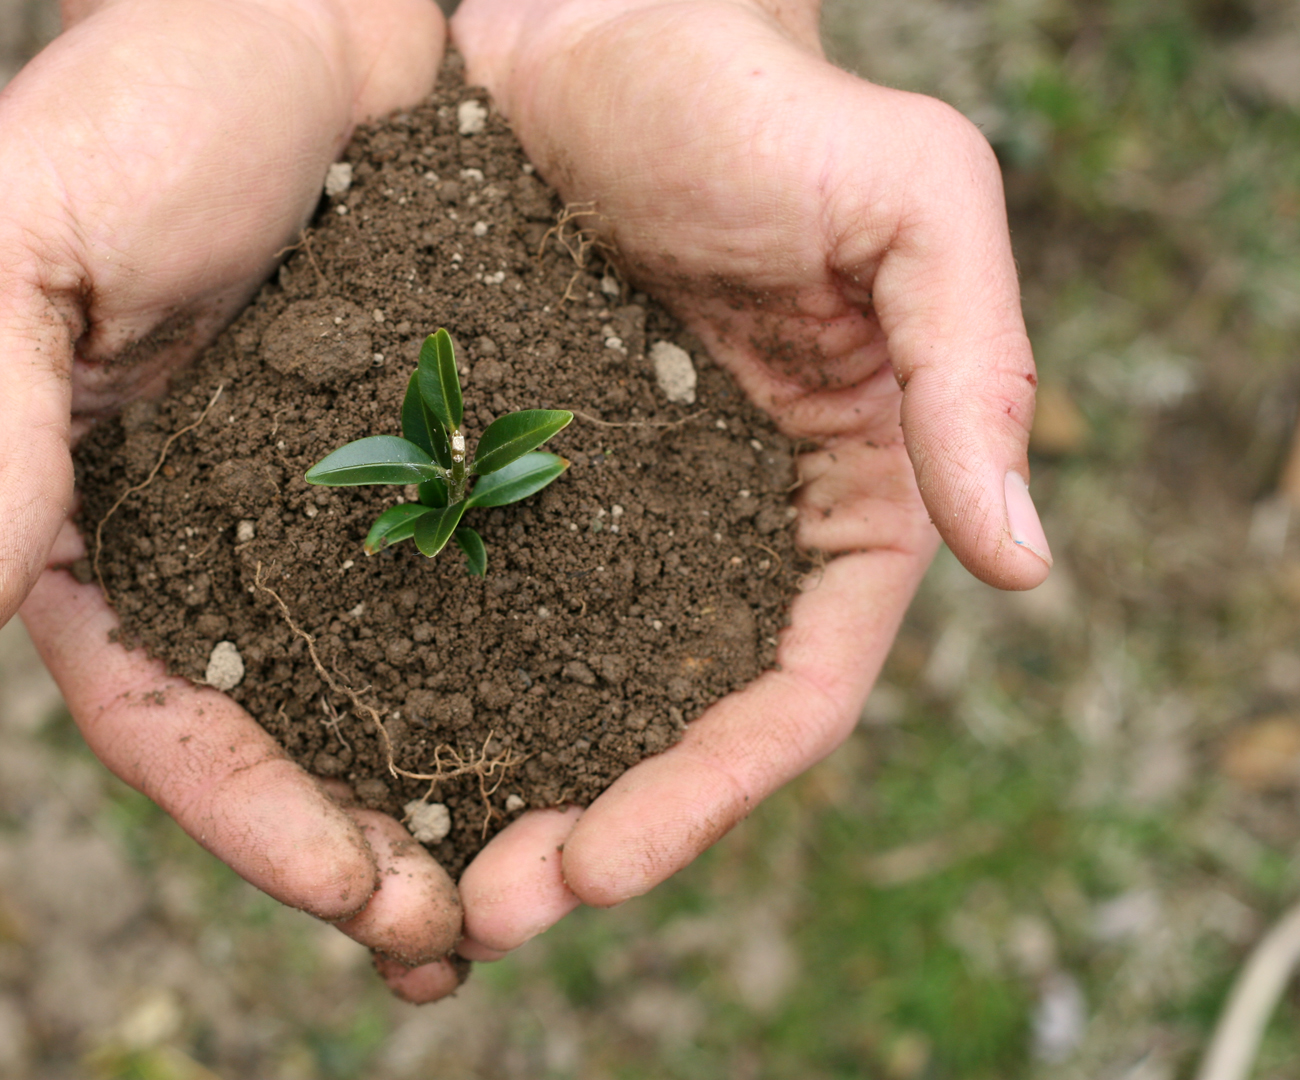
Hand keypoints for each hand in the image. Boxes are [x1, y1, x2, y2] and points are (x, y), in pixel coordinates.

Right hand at [0, 0, 467, 999]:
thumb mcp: (17, 248)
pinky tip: (583, 747)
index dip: (244, 814)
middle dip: (355, 851)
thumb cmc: (144, 97)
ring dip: (446, 803)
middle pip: (280, 738)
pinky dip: (520, 684)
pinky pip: (479, 594)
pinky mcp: (434, 458)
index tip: (348, 887)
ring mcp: (331, 510)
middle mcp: (219, 539)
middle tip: (450, 939)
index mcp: (97, 517)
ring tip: (526, 893)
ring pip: (385, 694)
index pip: (159, 710)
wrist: (311, 0)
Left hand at [449, 0, 1051, 958]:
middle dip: (599, 835)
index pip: (795, 692)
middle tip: (489, 913)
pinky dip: (442, 693)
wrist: (588, 18)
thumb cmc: (755, 93)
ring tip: (421, 880)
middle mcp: (731, 532)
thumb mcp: (907, 198)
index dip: (712, 794)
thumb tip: (1024, 559)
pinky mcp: (512, 478)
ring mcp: (618, 516)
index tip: (605, 863)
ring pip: (573, 695)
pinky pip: (479, 610)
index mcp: (843, 498)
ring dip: (508, 795)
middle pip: (675, 727)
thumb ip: (971, 367)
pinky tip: (369, 746)